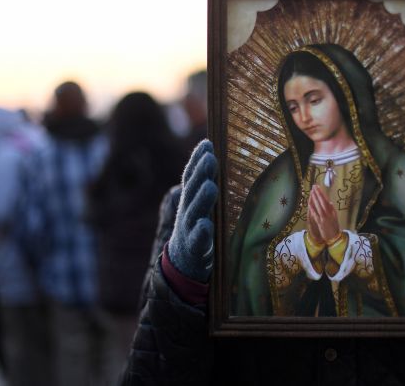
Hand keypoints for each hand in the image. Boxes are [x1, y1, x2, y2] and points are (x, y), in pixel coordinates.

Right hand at [166, 140, 217, 282]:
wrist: (184, 262)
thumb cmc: (199, 226)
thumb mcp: (203, 204)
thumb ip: (209, 183)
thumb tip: (220, 157)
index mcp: (191, 197)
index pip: (192, 175)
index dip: (196, 159)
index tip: (207, 143)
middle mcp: (188, 210)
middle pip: (193, 189)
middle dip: (200, 173)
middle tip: (210, 157)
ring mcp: (189, 229)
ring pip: (194, 212)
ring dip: (202, 199)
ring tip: (211, 186)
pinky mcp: (194, 249)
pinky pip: (197, 241)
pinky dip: (201, 233)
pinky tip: (205, 225)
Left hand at [307, 184, 341, 243]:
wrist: (335, 237)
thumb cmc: (334, 227)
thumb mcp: (335, 217)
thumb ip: (332, 209)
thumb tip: (329, 202)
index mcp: (332, 211)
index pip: (326, 200)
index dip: (321, 193)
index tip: (317, 187)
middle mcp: (328, 213)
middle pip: (322, 201)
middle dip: (317, 193)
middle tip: (314, 186)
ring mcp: (324, 217)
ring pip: (318, 206)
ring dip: (315, 199)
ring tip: (311, 192)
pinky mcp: (320, 222)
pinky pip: (315, 214)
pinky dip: (312, 209)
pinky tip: (309, 204)